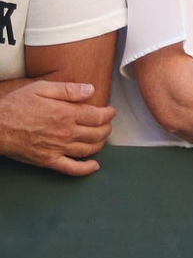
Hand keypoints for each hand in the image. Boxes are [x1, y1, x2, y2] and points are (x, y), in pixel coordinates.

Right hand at [0, 80, 114, 174]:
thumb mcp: (41, 88)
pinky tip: (94, 166)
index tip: (111, 112)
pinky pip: (71, 168)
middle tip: (107, 124)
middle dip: (107, 128)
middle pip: (97, 133)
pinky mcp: (48, 161)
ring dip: (100, 144)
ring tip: (102, 138)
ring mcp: (58, 148)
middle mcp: (66, 133)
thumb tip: (91, 90)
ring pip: (89, 149)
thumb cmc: (16, 105)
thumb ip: (68, 89)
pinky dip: (86, 169)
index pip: (98, 116)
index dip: (108, 114)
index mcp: (66, 114)